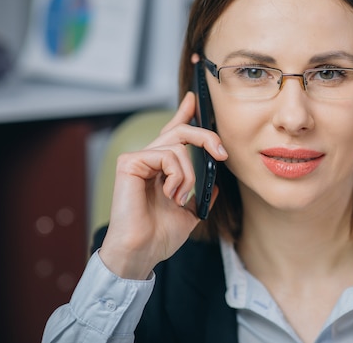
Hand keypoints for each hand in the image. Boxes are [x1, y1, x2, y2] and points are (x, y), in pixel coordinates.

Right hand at [99, 92, 226, 278]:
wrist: (142, 252)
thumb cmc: (160, 235)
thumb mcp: (191, 211)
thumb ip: (202, 192)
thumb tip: (216, 179)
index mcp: (162, 168)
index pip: (174, 134)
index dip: (184, 114)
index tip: (194, 99)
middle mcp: (149, 160)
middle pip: (182, 131)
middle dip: (207, 136)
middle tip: (222, 154)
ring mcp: (138, 159)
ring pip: (179, 144)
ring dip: (190, 174)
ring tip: (181, 198)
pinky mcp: (130, 162)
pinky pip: (167, 155)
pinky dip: (177, 175)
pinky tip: (170, 194)